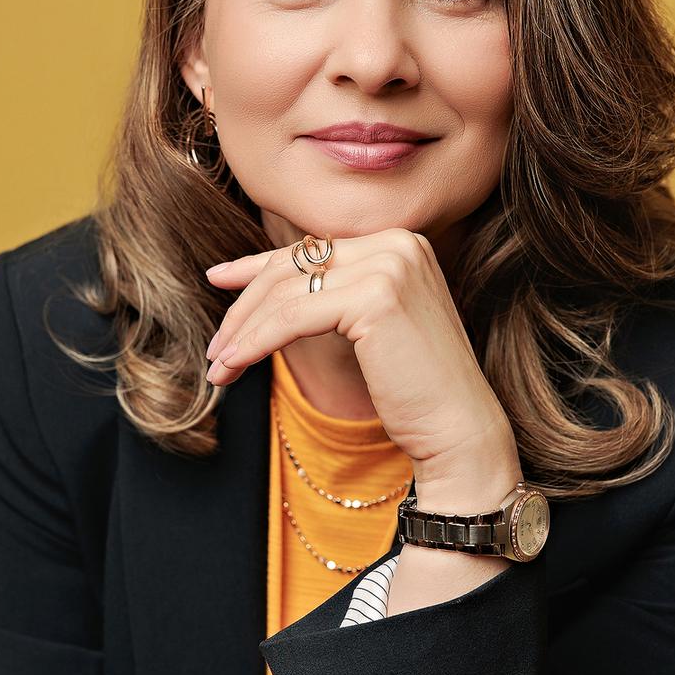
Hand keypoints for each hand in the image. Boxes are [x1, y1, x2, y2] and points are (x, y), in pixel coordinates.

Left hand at [204, 229, 514, 485]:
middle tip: (216, 347)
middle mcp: (399, 244)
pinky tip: (236, 364)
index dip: (257, 266)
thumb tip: (266, 283)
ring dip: (243, 331)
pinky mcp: (377, 297)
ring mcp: (391, 266)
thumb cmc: (416, 390)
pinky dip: (257, 342)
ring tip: (220, 366)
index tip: (218, 280)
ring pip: (287, 292)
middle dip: (244, 308)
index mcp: (401, 243)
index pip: (312, 250)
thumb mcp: (372, 327)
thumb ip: (335, 294)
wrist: (458, 430)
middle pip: (294, 266)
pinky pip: (294, 317)